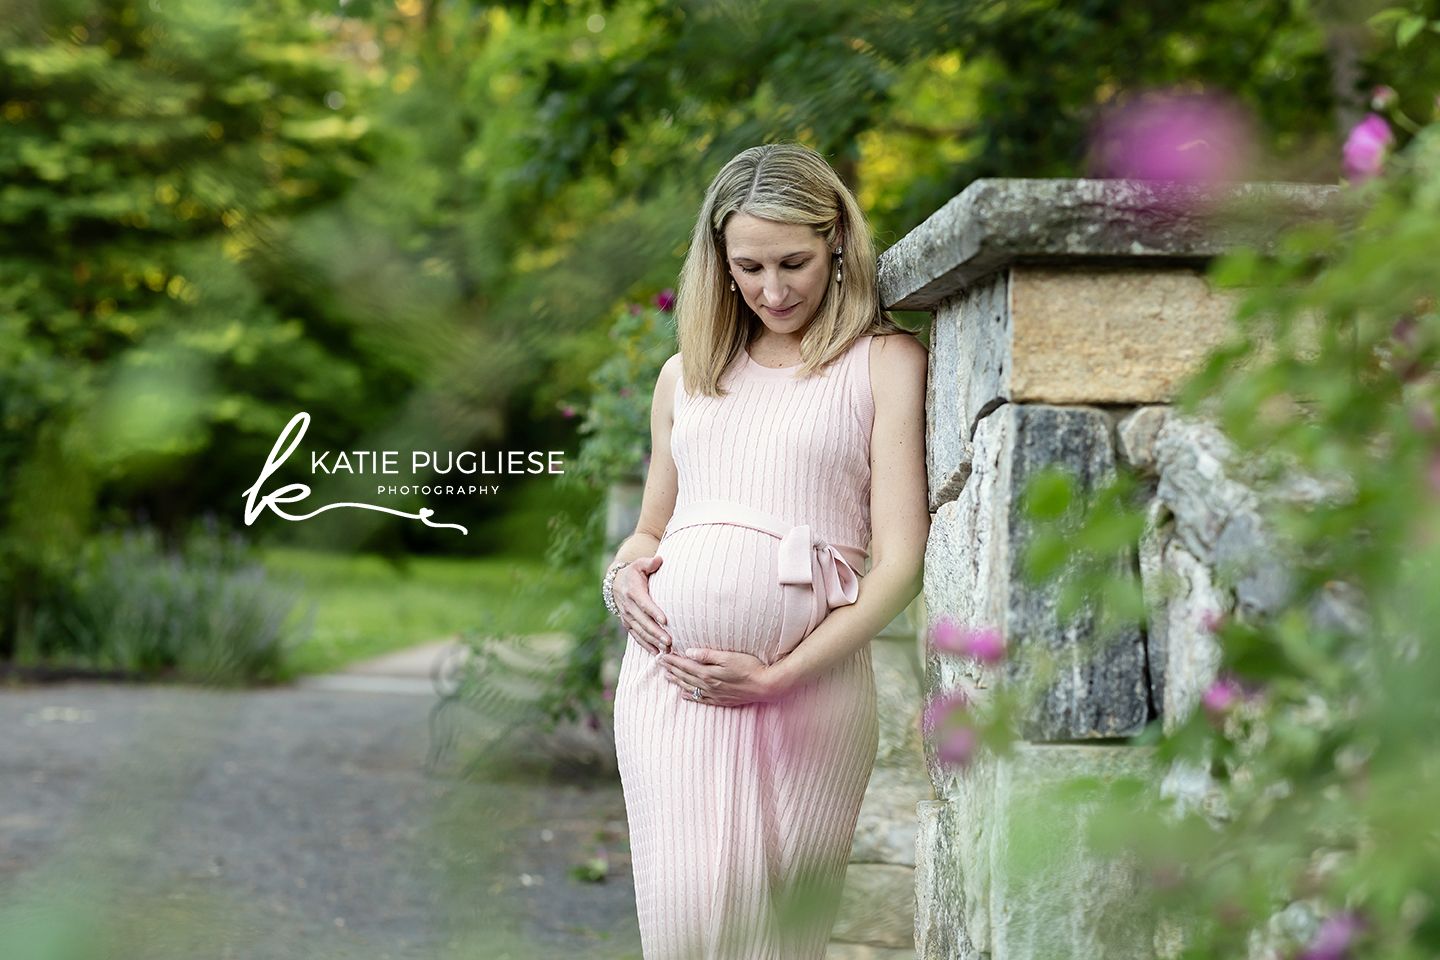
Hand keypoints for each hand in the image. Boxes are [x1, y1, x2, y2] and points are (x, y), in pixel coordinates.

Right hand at [616, 556, 671, 654]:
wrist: (616, 583)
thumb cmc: (634, 573)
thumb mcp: (639, 564)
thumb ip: (649, 563)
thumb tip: (659, 559)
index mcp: (633, 591)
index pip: (644, 603)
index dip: (654, 612)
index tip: (665, 620)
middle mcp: (629, 606)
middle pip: (643, 621)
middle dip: (656, 632)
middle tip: (669, 640)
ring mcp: (627, 616)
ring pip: (640, 631)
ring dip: (652, 640)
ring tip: (666, 648)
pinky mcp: (627, 623)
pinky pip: (636, 636)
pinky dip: (646, 645)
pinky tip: (656, 652)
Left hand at [658, 648, 776, 706]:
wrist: (765, 685)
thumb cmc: (749, 667)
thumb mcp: (728, 656)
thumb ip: (708, 655)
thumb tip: (689, 652)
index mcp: (708, 673)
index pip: (685, 665)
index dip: (672, 660)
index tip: (661, 656)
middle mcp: (708, 685)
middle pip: (685, 676)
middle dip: (671, 669)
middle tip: (659, 664)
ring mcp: (714, 694)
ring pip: (690, 687)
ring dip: (677, 681)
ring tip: (667, 676)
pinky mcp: (721, 700)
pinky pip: (700, 699)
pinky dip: (690, 696)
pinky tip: (684, 695)